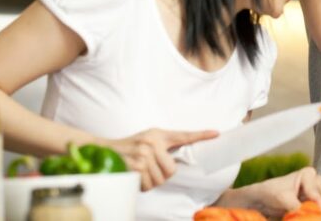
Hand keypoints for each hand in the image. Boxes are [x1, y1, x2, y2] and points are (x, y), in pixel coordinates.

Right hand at [103, 128, 218, 190]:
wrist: (104, 150)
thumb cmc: (130, 148)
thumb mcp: (148, 140)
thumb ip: (164, 147)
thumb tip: (177, 161)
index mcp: (159, 135)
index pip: (184, 135)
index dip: (202, 135)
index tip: (217, 133)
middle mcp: (152, 141)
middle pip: (171, 171)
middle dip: (161, 175)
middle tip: (149, 169)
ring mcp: (143, 153)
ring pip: (160, 180)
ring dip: (150, 182)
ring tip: (141, 172)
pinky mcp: (135, 165)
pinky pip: (148, 185)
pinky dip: (142, 186)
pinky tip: (135, 176)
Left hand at [218, 166, 320, 217]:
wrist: (263, 199)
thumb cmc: (271, 193)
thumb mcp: (282, 198)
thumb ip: (295, 206)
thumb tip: (304, 214)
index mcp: (308, 174)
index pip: (317, 191)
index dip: (318, 202)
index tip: (319, 212)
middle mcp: (317, 181)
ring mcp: (319, 192)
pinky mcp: (319, 203)